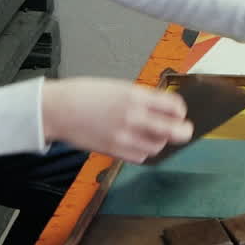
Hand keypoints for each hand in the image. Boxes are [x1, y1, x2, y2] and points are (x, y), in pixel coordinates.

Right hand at [40, 78, 190, 162]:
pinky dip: (143, 151)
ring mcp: (124, 136)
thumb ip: (142, 98)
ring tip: (155, 135)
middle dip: (183, 131)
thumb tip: (164, 107)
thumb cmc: (86, 94)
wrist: (60, 109)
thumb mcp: (119, 87)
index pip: (173, 106)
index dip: (180, 110)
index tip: (179, 112)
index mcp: (135, 96)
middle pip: (173, 131)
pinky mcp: (114, 151)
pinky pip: (140, 157)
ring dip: (161, 141)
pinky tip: (138, 143)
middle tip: (185, 130)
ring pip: (157, 147)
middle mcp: (132, 117)